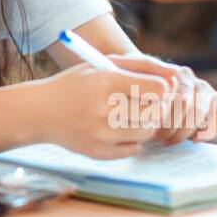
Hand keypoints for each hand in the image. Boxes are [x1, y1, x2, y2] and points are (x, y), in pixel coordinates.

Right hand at [35, 62, 172, 158]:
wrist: (41, 111)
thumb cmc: (77, 83)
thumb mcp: (102, 64)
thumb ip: (140, 66)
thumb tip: (175, 78)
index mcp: (106, 81)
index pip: (158, 89)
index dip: (161, 89)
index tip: (153, 88)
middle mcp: (104, 108)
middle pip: (155, 112)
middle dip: (154, 107)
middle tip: (143, 102)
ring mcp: (101, 133)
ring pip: (147, 132)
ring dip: (144, 123)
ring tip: (128, 114)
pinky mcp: (99, 152)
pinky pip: (134, 148)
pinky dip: (131, 140)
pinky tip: (116, 129)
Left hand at [112, 55, 216, 142]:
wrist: (143, 84)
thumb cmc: (130, 84)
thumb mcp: (122, 74)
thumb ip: (127, 72)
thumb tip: (134, 69)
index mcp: (172, 73)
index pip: (179, 97)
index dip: (167, 117)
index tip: (152, 126)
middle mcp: (190, 78)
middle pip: (192, 107)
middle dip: (175, 127)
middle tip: (160, 138)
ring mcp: (204, 89)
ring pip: (206, 112)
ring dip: (188, 131)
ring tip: (170, 140)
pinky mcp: (214, 101)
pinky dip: (210, 129)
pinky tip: (192, 139)